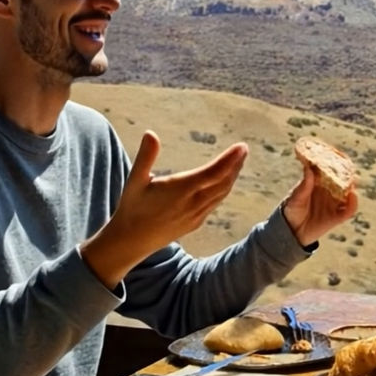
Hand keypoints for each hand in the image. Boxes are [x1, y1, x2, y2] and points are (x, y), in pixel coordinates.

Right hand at [82, 131, 246, 286]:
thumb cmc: (132, 208)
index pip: (213, 172)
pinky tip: (224, 183)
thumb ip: (145, 156)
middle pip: (223, 182)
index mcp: (181, 190)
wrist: (132, 241)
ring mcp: (197, 214)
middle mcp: (193, 203)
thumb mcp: (134, 180)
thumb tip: (150, 133)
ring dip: (232, 177)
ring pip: (221, 194)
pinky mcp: (196, 222)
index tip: (242, 146)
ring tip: (239, 162)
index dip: (230, 159)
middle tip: (244, 150)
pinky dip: (224, 190)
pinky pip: (215, 203)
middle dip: (236, 165)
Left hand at [282, 162, 357, 246]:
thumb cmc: (291, 210)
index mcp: (318, 183)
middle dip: (347, 173)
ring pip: (348, 192)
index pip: (328, 169)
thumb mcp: (295, 198)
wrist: (291, 232)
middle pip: (342, 179)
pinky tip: (352, 196)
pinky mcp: (337, 217)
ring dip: (352, 186)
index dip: (334, 162)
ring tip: (352, 180)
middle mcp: (328, 191)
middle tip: (348, 167)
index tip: (337, 154)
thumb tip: (308, 168)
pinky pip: (349, 210)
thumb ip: (304, 185)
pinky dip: (353, 203)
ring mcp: (334, 203)